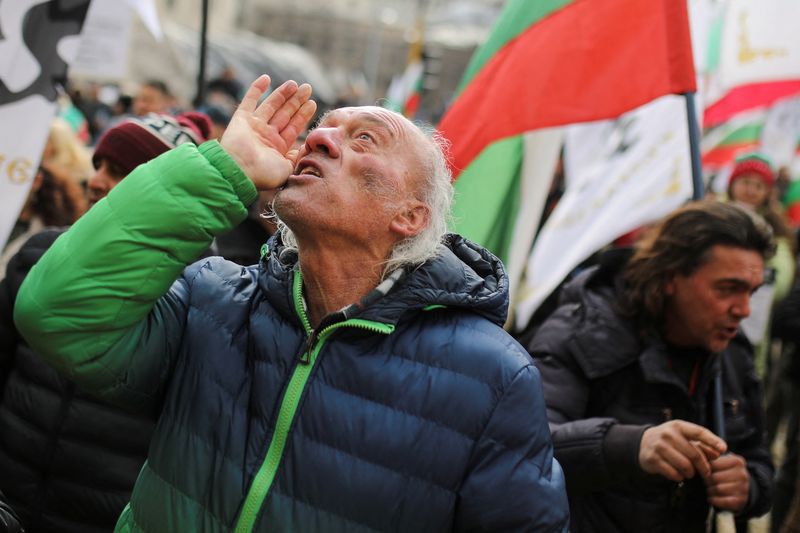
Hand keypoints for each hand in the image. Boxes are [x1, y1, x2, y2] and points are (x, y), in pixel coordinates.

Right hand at [221, 75, 316, 189]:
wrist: (239, 171)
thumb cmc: (263, 173)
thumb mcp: (288, 168)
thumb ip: (298, 157)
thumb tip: (305, 148)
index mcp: (277, 148)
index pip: (293, 128)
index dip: (302, 115)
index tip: (312, 103)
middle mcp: (266, 136)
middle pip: (284, 114)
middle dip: (296, 101)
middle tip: (308, 88)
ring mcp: (254, 126)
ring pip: (271, 106)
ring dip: (282, 94)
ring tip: (295, 83)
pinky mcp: (241, 119)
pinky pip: (249, 101)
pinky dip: (256, 89)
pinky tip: (266, 78)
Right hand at [638, 420, 726, 481]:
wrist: (642, 443)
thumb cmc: (669, 440)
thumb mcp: (683, 437)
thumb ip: (701, 444)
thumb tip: (718, 453)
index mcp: (678, 426)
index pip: (699, 432)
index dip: (712, 440)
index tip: (724, 449)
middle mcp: (668, 434)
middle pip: (694, 453)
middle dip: (703, 466)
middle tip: (706, 473)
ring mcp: (659, 446)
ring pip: (684, 465)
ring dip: (691, 473)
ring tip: (690, 473)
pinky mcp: (652, 459)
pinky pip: (673, 473)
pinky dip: (679, 477)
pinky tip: (679, 475)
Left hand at [705, 453, 749, 511]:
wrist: (740, 488)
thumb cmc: (724, 471)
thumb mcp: (719, 460)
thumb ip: (708, 453)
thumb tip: (695, 447)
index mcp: (737, 461)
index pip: (713, 464)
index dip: (704, 469)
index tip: (701, 471)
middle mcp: (743, 474)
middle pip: (714, 478)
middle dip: (706, 481)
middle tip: (703, 481)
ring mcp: (744, 488)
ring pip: (718, 489)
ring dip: (709, 491)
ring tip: (707, 489)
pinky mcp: (741, 500)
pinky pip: (724, 501)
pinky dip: (714, 500)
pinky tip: (710, 498)